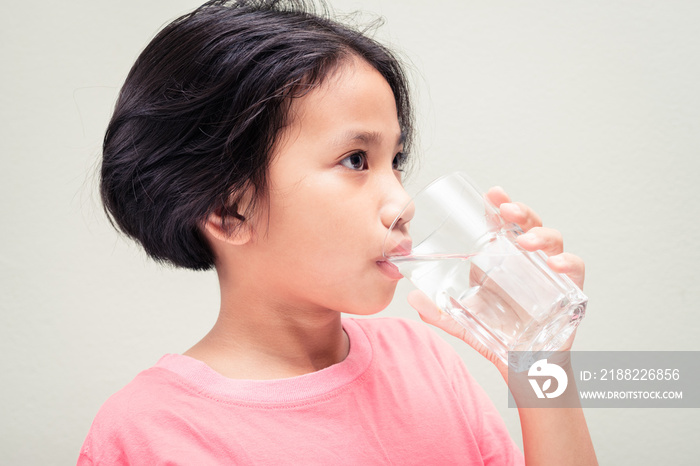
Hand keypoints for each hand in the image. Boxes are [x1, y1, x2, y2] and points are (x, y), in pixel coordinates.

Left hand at [407, 186, 585, 376]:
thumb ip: (439, 311)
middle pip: (530, 225)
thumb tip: (411, 298)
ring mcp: (549, 275)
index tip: (492, 193)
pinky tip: (555, 265)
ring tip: (525, 241)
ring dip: (541, 235)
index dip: (500, 205)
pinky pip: (575, 271)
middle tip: (506, 210)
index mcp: (503, 261)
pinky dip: (568, 264)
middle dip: (521, 212)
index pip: (504, 225)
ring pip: (553, 242)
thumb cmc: (497, 337)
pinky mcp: (568, 293)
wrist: (522, 368)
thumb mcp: (463, 321)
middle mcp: (527, 262)